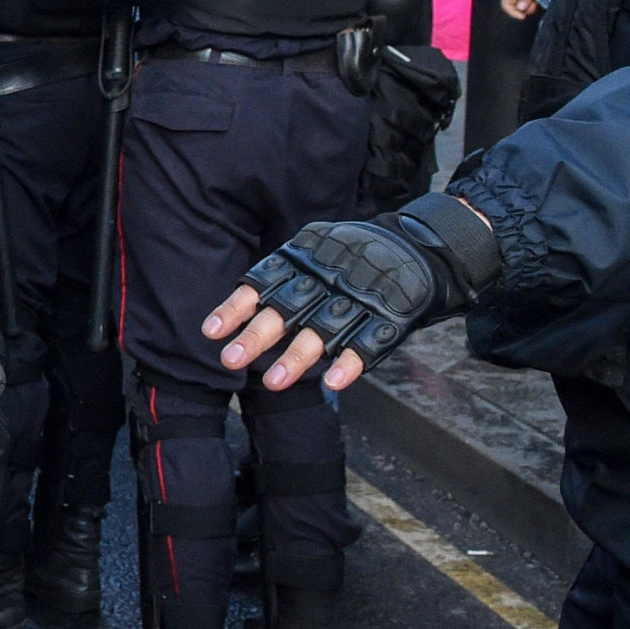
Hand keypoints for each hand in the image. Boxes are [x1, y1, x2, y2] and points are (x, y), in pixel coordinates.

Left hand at [204, 198, 500, 392]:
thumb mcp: (314, 250)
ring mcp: (357, 301)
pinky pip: (368, 343)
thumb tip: (237, 308)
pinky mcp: (387, 318)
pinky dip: (350, 363)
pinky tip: (332, 383)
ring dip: (297, 358)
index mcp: (303, 262)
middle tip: (229, 360)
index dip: (236, 307)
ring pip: (323, 331)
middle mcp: (325, 281)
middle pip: (286, 310)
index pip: (262, 284)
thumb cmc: (352, 255)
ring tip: (272, 384)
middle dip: (257, 337)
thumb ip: (281, 275)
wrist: (419, 244)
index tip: (210, 331)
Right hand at [500, 0, 544, 19]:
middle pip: (518, 8)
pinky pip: (535, 2)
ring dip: (534, 5)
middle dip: (526, 9)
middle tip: (536, 4)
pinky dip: (539, 2)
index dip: (513, 12)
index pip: (506, 5)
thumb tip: (521, 9)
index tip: (523, 16)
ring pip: (528, 6)